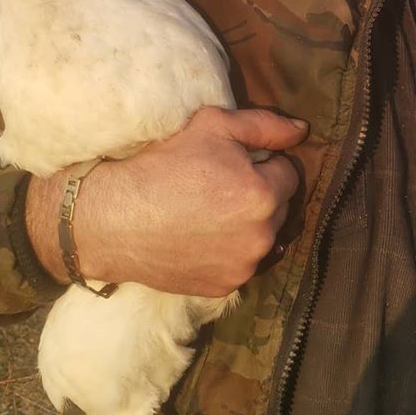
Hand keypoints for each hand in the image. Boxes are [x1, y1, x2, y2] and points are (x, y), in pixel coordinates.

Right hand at [27, 106, 306, 295]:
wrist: (113, 217)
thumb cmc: (163, 164)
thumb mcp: (214, 125)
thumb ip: (265, 126)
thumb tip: (302, 131)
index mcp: (264, 195)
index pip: (289, 172)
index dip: (264, 162)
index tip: (235, 162)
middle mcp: (261, 237)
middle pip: (281, 206)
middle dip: (262, 193)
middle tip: (222, 184)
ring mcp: (243, 268)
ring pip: (264, 237)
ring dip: (250, 224)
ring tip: (212, 211)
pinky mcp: (222, 288)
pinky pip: (242, 263)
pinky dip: (231, 250)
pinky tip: (202, 236)